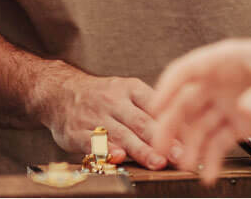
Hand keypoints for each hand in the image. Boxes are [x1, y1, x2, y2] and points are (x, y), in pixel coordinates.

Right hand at [32, 63, 174, 170]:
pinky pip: (93, 142)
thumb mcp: (126, 91)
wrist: (59, 91)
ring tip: (157, 162)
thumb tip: (186, 129)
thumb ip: (150, 109)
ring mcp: (95, 116)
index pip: (155, 105)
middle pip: (141, 122)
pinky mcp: (77, 132)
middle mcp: (113, 101)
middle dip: (162, 140)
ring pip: (121, 134)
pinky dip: (106, 150)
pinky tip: (118, 157)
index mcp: (130, 89)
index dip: (174, 122)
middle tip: (180, 155)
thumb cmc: (102, 97)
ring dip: (141, 149)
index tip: (191, 138)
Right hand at [153, 36, 250, 181]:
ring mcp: (231, 103)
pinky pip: (220, 142)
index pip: (187, 70)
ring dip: (189, 146)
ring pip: (199, 125)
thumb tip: (243, 112)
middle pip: (186, 102)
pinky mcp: (244, 123)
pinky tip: (210, 176)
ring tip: (187, 167)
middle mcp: (222, 81)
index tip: (154, 110)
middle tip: (162, 149)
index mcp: (227, 59)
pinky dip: (212, 159)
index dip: (167, 89)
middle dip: (170, 125)